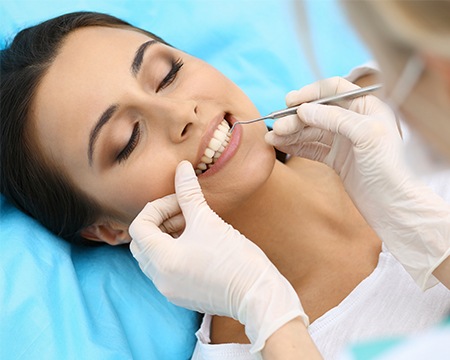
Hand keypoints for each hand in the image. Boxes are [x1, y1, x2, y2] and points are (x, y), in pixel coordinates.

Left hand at [129, 161, 307, 352]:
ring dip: (166, 237)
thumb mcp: (208, 221)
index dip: (157, 208)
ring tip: (192, 225)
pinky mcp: (182, 295)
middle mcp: (160, 279)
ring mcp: (170, 290)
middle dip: (159, 222)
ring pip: (153, 257)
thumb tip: (182, 167)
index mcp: (162, 260)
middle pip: (142, 243)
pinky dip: (173, 252)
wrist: (258, 294)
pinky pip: (166, 270)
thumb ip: (189, 193)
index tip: (180, 202)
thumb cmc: (235, 258)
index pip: (139, 227)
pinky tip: (196, 243)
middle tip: (183, 212)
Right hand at [266, 77, 449, 289]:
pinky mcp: (336, 159)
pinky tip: (281, 145)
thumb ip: (334, 118)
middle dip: (296, 118)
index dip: (311, 93)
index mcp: (367, 107)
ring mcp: (344, 141)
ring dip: (292, 133)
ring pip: (312, 131)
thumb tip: (303, 109)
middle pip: (318, 112)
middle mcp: (355, 121)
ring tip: (272, 138)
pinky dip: (296, 146)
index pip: (334, 89)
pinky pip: (312, 147)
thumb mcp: (365, 134)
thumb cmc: (389, 167)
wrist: (392, 204)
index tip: (291, 101)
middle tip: (278, 127)